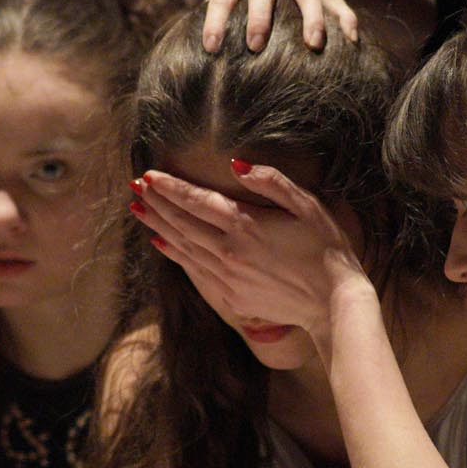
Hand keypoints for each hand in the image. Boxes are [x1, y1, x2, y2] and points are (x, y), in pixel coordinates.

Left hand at [133, 163, 372, 342]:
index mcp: (245, 225)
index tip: (148, 176)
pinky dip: (174, 253)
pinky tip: (160, 242)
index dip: (170, 188)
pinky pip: (193, 269)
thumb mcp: (307, 205)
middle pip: (182, 222)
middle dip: (156, 202)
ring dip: (157, 225)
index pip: (196, 201)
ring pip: (182, 246)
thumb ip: (271, 181)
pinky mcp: (230, 296)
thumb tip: (236, 165)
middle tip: (134, 187)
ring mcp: (226, 276)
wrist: (332, 302)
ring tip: (138, 209)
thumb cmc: (326, 248)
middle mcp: (228, 251)